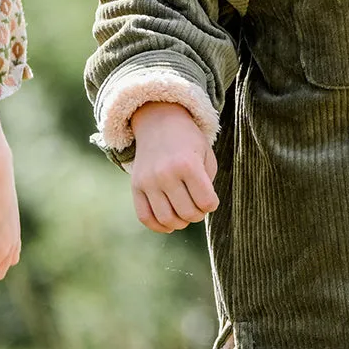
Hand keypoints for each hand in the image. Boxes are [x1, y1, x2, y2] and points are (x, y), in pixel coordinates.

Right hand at [129, 101, 218, 233]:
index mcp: (188, 164)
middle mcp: (165, 173)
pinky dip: (158, 226)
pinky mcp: (135, 185)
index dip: (212, 204)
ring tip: (183, 212)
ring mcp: (148, 180)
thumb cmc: (189, 142)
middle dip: (197, 214)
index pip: (207, 203)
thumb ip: (207, 186)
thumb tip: (195, 214)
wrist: (159, 122)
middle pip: (188, 214)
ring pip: (167, 219)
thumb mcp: (206, 156)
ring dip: (180, 222)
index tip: (209, 196)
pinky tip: (168, 222)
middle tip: (197, 204)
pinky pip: (145, 217)